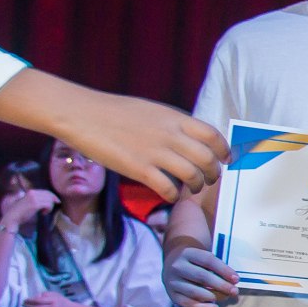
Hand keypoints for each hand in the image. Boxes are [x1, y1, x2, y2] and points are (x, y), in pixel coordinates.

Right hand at [0, 187, 57, 232]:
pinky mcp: (35, 204)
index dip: (52, 196)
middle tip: (56, 205)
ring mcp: (33, 198)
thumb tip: (49, 200)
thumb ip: (36, 200)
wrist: (12, 218)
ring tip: (44, 212)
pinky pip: (48, 205)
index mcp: (30, 192)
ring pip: (49, 200)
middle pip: (49, 194)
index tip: (57, 201)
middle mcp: (32, 193)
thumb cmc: (19, 213)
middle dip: (54, 200)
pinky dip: (48, 209)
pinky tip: (43, 213)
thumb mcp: (28, 203)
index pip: (45, 191)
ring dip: (49, 207)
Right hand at [61, 93, 228, 202]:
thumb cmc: (115, 112)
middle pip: (207, 159)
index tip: (226, 160)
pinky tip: (171, 195)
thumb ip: (173, 125)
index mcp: (175, 118)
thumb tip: (192, 140)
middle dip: (214, 173)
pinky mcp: (139, 168)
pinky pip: (168, 188)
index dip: (224, 151)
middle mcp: (170, 135)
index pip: (213, 136)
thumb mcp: (152, 111)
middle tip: (210, 179)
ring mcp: (155, 152)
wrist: (81, 114)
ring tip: (192, 188)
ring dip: (197, 186)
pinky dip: (175, 195)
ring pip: (193, 175)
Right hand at [164, 245, 239, 306]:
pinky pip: (187, 303)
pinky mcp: (171, 294)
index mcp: (188, 253)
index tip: (237, 279)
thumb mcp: (203, 256)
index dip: (224, 270)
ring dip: (212, 296)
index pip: (208, 260)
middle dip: (221, 285)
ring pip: (193, 291)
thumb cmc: (196, 261)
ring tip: (225, 298)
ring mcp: (172, 281)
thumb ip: (217, 267)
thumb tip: (233, 282)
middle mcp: (177, 266)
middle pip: (201, 276)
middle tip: (234, 291)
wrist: (172, 262)